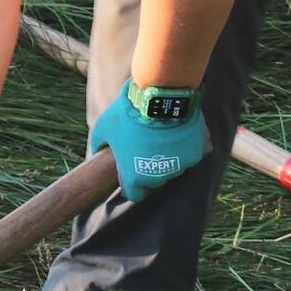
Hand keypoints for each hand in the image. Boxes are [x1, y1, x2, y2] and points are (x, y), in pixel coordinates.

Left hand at [88, 80, 207, 202]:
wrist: (159, 96)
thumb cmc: (128, 113)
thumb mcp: (104, 126)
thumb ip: (98, 142)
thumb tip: (95, 150)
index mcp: (133, 176)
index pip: (134, 194)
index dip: (131, 184)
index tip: (131, 169)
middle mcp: (157, 177)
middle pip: (154, 180)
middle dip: (149, 167)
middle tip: (146, 146)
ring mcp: (178, 167)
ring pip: (173, 167)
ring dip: (168, 156)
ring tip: (163, 134)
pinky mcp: (194, 154)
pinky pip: (189, 154)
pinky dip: (186, 146)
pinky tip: (179, 130)